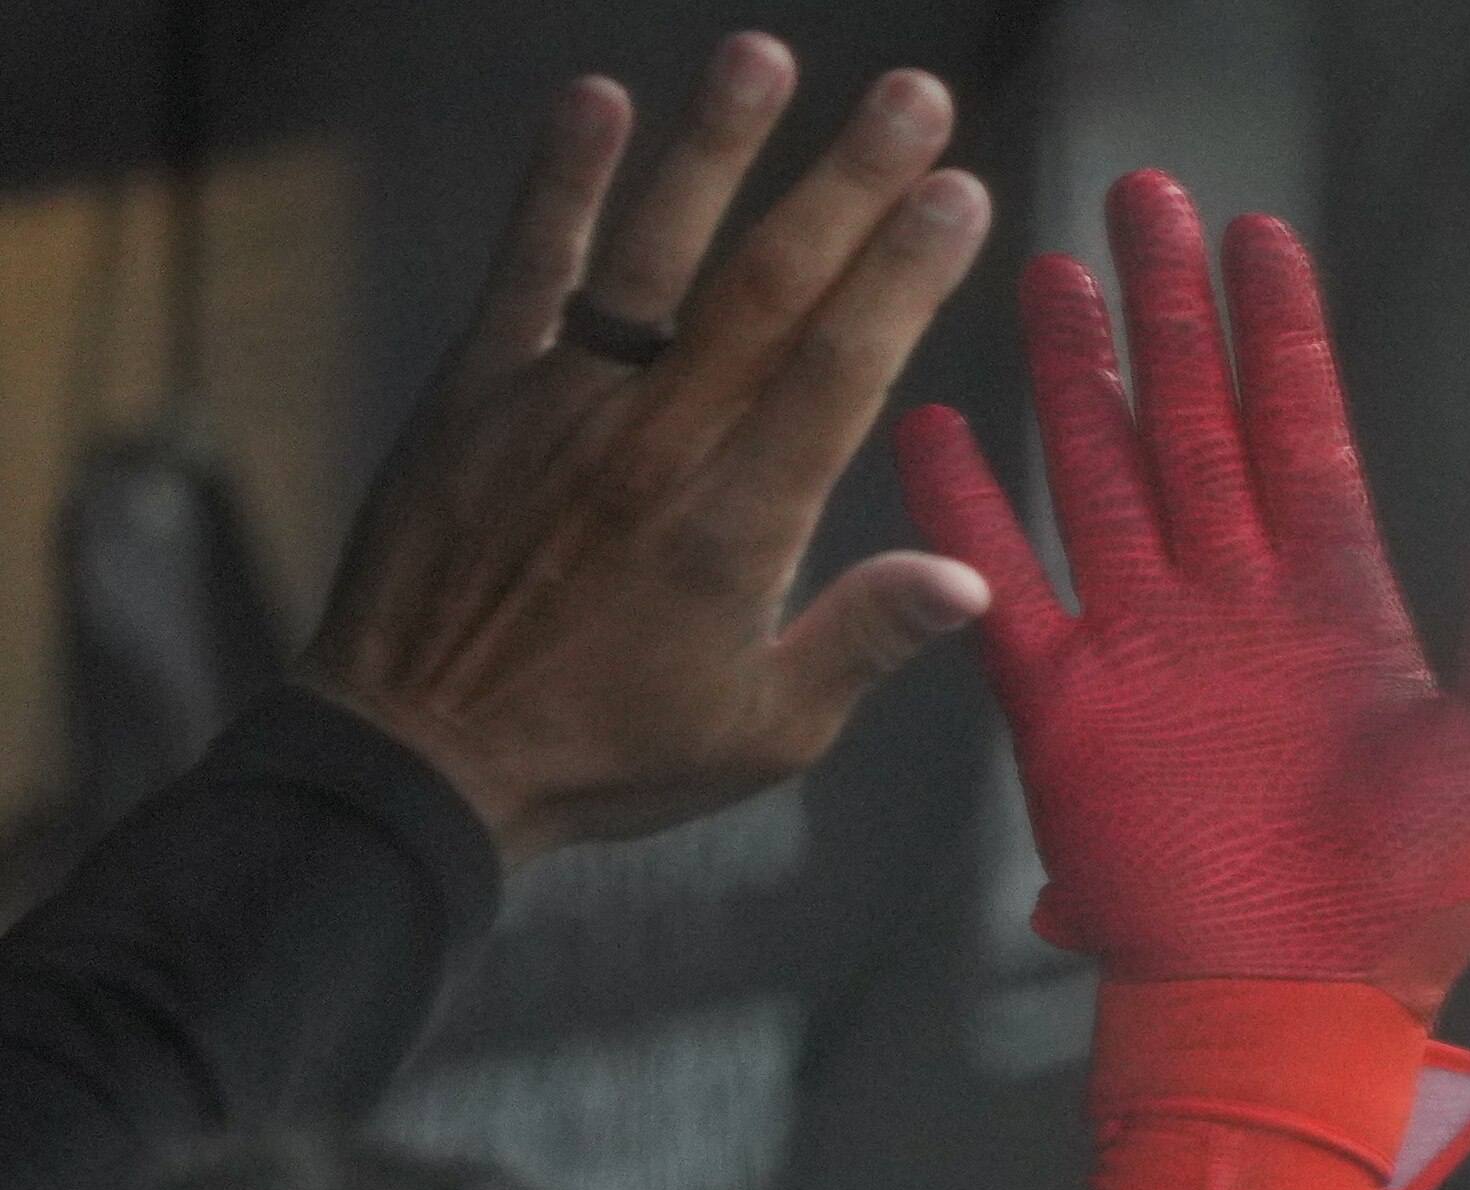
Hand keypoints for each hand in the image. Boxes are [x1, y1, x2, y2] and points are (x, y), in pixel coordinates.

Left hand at [299, 35, 992, 862]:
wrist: (417, 755)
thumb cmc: (604, 753)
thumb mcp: (763, 731)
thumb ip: (863, 639)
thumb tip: (968, 576)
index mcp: (739, 526)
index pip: (841, 370)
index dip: (905, 276)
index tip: (960, 198)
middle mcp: (657, 443)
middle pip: (770, 286)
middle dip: (851, 183)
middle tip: (914, 99)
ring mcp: (564, 404)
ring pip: (657, 251)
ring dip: (717, 147)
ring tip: (768, 55)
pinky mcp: (482, 393)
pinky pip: (530, 269)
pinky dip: (560, 182)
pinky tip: (596, 99)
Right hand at [895, 172, 1469, 1014]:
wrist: (1298, 1012)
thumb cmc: (1415, 904)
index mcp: (1341, 608)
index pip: (1303, 431)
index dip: (1280, 332)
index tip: (1258, 236)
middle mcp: (1236, 607)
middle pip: (1196, 424)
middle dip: (1171, 313)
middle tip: (1143, 198)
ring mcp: (1147, 649)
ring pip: (1102, 475)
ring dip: (1076, 377)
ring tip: (1048, 273)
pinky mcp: (1068, 709)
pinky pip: (1008, 587)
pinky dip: (967, 508)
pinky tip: (937, 424)